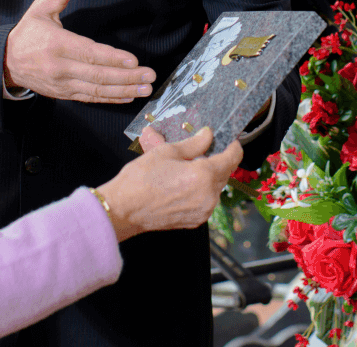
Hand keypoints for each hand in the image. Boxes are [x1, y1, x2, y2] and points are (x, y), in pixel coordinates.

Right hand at [4, 0, 155, 102]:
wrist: (6, 62)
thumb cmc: (27, 34)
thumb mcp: (38, 11)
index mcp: (57, 45)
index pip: (90, 53)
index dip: (113, 58)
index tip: (133, 60)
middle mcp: (61, 68)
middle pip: (98, 75)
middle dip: (127, 77)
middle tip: (149, 75)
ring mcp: (63, 84)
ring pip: (98, 90)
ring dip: (124, 90)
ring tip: (145, 88)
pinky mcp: (65, 94)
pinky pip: (91, 98)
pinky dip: (111, 99)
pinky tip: (128, 96)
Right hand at [95, 126, 241, 241]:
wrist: (123, 210)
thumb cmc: (141, 178)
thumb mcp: (167, 151)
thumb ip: (194, 143)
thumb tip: (208, 135)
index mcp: (204, 175)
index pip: (232, 158)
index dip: (233, 146)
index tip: (230, 140)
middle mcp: (209, 196)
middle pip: (224, 173)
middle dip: (216, 160)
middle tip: (201, 151)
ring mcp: (203, 211)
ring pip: (215, 188)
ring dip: (207, 177)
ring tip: (186, 168)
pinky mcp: (195, 221)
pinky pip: (206, 201)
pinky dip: (200, 191)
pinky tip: (182, 184)